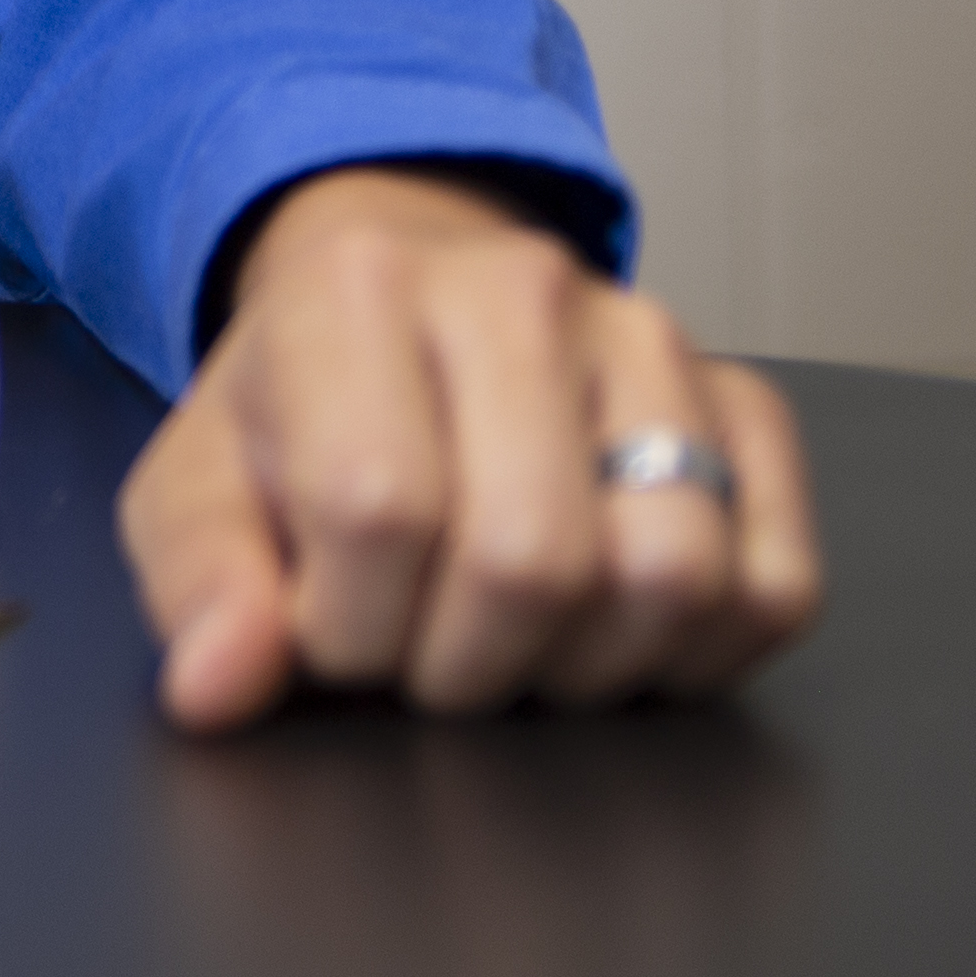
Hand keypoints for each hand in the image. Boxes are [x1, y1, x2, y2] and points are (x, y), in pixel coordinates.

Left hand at [115, 164, 819, 729]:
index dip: (349, 626)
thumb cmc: (299, 418)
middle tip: (424, 646)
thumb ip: (200, 586)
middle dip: (464, 664)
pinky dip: (700, 651)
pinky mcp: (746, 403)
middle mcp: (519, 290)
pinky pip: (776, 585)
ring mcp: (650, 340)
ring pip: (671, 574)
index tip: (330, 624)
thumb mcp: (200, 488)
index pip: (378, 511)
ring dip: (585, 665)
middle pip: (532, 558)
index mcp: (357, 289)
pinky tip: (609, 626)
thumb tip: (219, 686)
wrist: (398, 310)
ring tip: (515, 637)